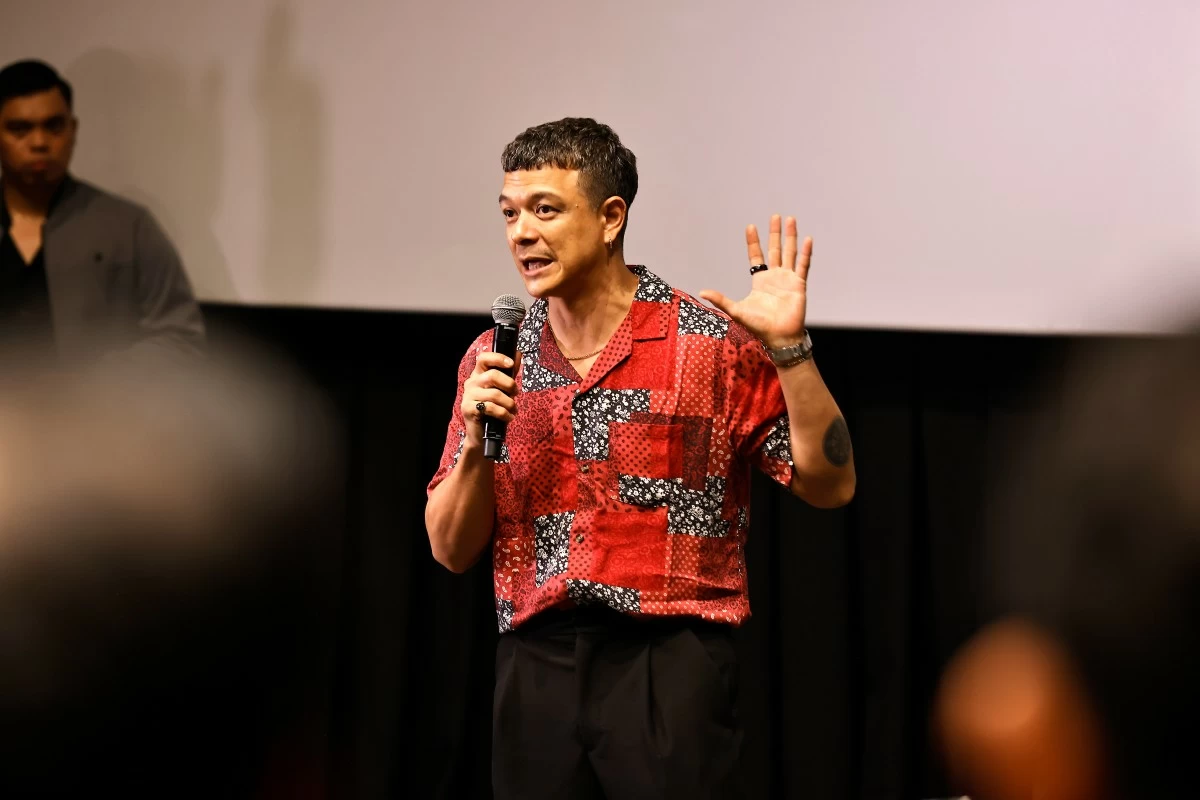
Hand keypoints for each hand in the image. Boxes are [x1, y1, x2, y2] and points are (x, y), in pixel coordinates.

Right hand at [461, 350, 520, 444]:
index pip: (484, 358)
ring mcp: (468, 396)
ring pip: (494, 394)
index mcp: (478, 375)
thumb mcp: (502, 389)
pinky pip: (491, 408)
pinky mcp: (468, 409)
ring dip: (509, 403)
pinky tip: (508, 417)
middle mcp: (471, 383)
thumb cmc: (493, 409)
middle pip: (492, 375)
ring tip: (514, 410)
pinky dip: (504, 413)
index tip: (511, 364)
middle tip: (516, 394)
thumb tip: (519, 353)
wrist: (481, 434)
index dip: (498, 358)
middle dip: (510, 384)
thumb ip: (509, 372)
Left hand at [699, 215, 811, 349]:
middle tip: (774, 216)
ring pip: (789, 253)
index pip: (756, 256)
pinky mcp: (799, 284)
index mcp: (760, 280)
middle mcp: (774, 276)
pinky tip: (807, 239)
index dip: (753, 242)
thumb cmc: (759, 326)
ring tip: (791, 220)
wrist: (779, 337)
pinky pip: (803, 265)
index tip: (751, 226)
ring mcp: (788, 279)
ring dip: (790, 236)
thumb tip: (701, 292)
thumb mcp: (736, 310)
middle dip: (774, 233)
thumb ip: (721, 300)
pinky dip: (805, 253)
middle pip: (774, 249)